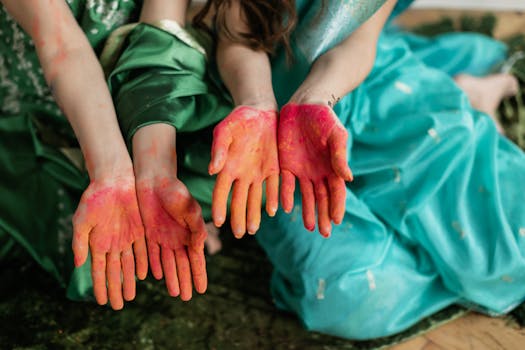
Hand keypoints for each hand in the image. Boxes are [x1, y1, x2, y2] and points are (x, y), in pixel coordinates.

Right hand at [72, 174, 147, 309]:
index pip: (98, 271)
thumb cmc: (94, 199)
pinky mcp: (140, 229)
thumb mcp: (82, 222)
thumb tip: (79, 266)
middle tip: (118, 306)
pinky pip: (142, 250)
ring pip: (129, 264)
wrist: (113, 180)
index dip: (100, 286)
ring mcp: (127, 237)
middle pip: (115, 272)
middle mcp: (112, 243)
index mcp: (97, 243)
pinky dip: (143, 262)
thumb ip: (80, 244)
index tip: (101, 302)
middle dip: (116, 289)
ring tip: (131, 296)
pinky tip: (144, 275)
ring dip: (130, 280)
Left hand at [136, 176, 206, 300]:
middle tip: (188, 298)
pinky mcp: (150, 233)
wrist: (154, 180)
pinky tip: (156, 276)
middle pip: (182, 264)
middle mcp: (178, 238)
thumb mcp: (189, 208)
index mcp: (191, 232)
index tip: (202, 290)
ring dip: (171, 277)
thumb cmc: (175, 191)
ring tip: (174, 293)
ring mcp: (164, 237)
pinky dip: (155, 265)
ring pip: (168, 263)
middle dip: (185, 281)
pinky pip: (153, 254)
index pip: (196, 259)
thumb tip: (199, 248)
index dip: (199, 274)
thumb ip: (195, 228)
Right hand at [209, 106, 279, 237]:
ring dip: (254, 214)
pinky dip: (274, 198)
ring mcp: (259, 173)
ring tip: (252, 230)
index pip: (221, 191)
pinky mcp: (274, 168)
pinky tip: (275, 210)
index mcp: (228, 167)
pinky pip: (274, 186)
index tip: (218, 222)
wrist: (260, 112)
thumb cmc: (238, 120)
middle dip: (238, 217)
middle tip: (238, 234)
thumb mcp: (225, 131)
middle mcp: (243, 174)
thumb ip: (218, 149)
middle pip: (239, 200)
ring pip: (256, 198)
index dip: (219, 206)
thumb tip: (212, 170)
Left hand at [278, 103, 352, 236]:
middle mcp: (319, 172)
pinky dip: (286, 195)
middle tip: (324, 233)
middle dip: (324, 215)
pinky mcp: (286, 165)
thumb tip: (348, 178)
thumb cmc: (325, 119)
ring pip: (306, 195)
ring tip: (309, 226)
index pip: (337, 192)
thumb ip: (339, 156)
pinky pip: (286, 184)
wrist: (304, 105)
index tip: (336, 221)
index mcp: (333, 167)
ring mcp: (302, 170)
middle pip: (322, 198)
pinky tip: (284, 207)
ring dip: (308, 211)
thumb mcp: (335, 135)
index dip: (337, 206)